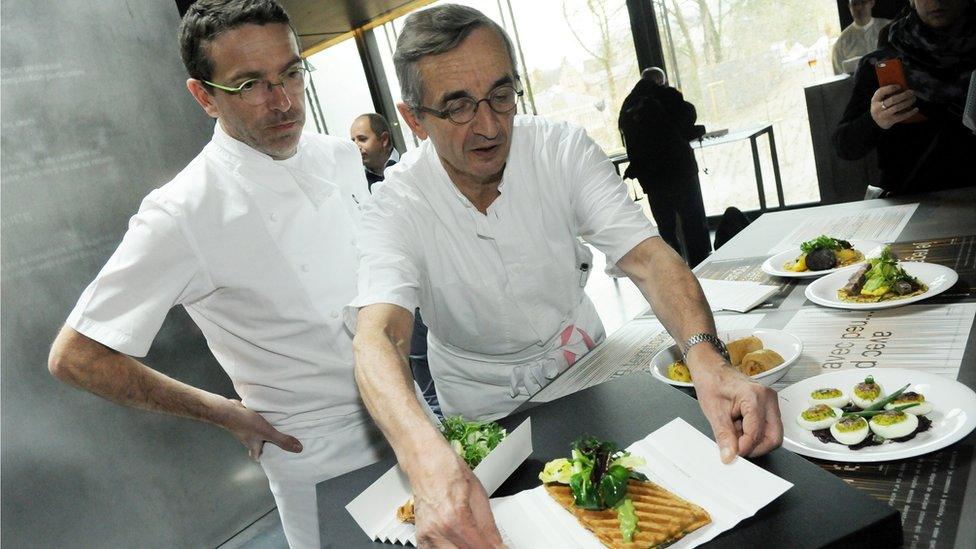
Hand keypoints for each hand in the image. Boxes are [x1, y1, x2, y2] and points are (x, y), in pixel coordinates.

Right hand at [222, 399, 302, 460]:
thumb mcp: (268, 433)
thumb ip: (282, 440)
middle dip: (266, 444)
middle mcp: (248, 440)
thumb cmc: (246, 424)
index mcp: (253, 447)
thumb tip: (298, 449)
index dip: (265, 458)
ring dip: (264, 431)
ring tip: (276, 427)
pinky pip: (254, 423)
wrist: (228, 411)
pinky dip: (260, 421)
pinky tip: (267, 415)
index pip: (258, 457)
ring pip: (256, 433)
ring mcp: (245, 430)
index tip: (273, 458)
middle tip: (277, 441)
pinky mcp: (244, 420)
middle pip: (258, 445)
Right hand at [409, 444, 504, 547]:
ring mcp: (426, 536)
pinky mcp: (421, 538)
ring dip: (465, 547)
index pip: (480, 548)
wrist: (425, 462)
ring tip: (473, 539)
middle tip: (487, 543)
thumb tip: (499, 546)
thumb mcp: (479, 496)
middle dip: (480, 548)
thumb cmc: (448, 471)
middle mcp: (437, 531)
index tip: (500, 548)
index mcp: (455, 518)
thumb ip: (489, 527)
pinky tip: (457, 539)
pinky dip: (451, 548)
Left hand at [686, 347, 782, 462]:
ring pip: (773, 434)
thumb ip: (724, 436)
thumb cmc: (712, 382)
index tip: (732, 454)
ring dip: (754, 440)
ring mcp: (770, 401)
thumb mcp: (713, 412)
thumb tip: (730, 456)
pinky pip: (768, 427)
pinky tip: (739, 426)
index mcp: (754, 397)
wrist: (711, 369)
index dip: (744, 448)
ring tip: (735, 431)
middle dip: (755, 447)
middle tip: (736, 447)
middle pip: (774, 437)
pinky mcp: (768, 405)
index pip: (756, 434)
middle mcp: (768, 398)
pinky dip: (754, 433)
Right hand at [870, 85, 918, 129]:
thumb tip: (903, 88)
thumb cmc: (881, 107)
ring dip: (907, 102)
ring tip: (914, 99)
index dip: (890, 88)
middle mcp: (877, 108)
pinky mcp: (889, 121)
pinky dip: (910, 112)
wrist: (876, 122)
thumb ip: (887, 94)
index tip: (900, 86)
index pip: (881, 92)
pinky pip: (901, 116)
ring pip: (897, 107)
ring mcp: (883, 116)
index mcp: (874, 100)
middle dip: (904, 95)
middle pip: (892, 100)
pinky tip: (916, 109)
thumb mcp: (880, 100)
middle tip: (912, 92)